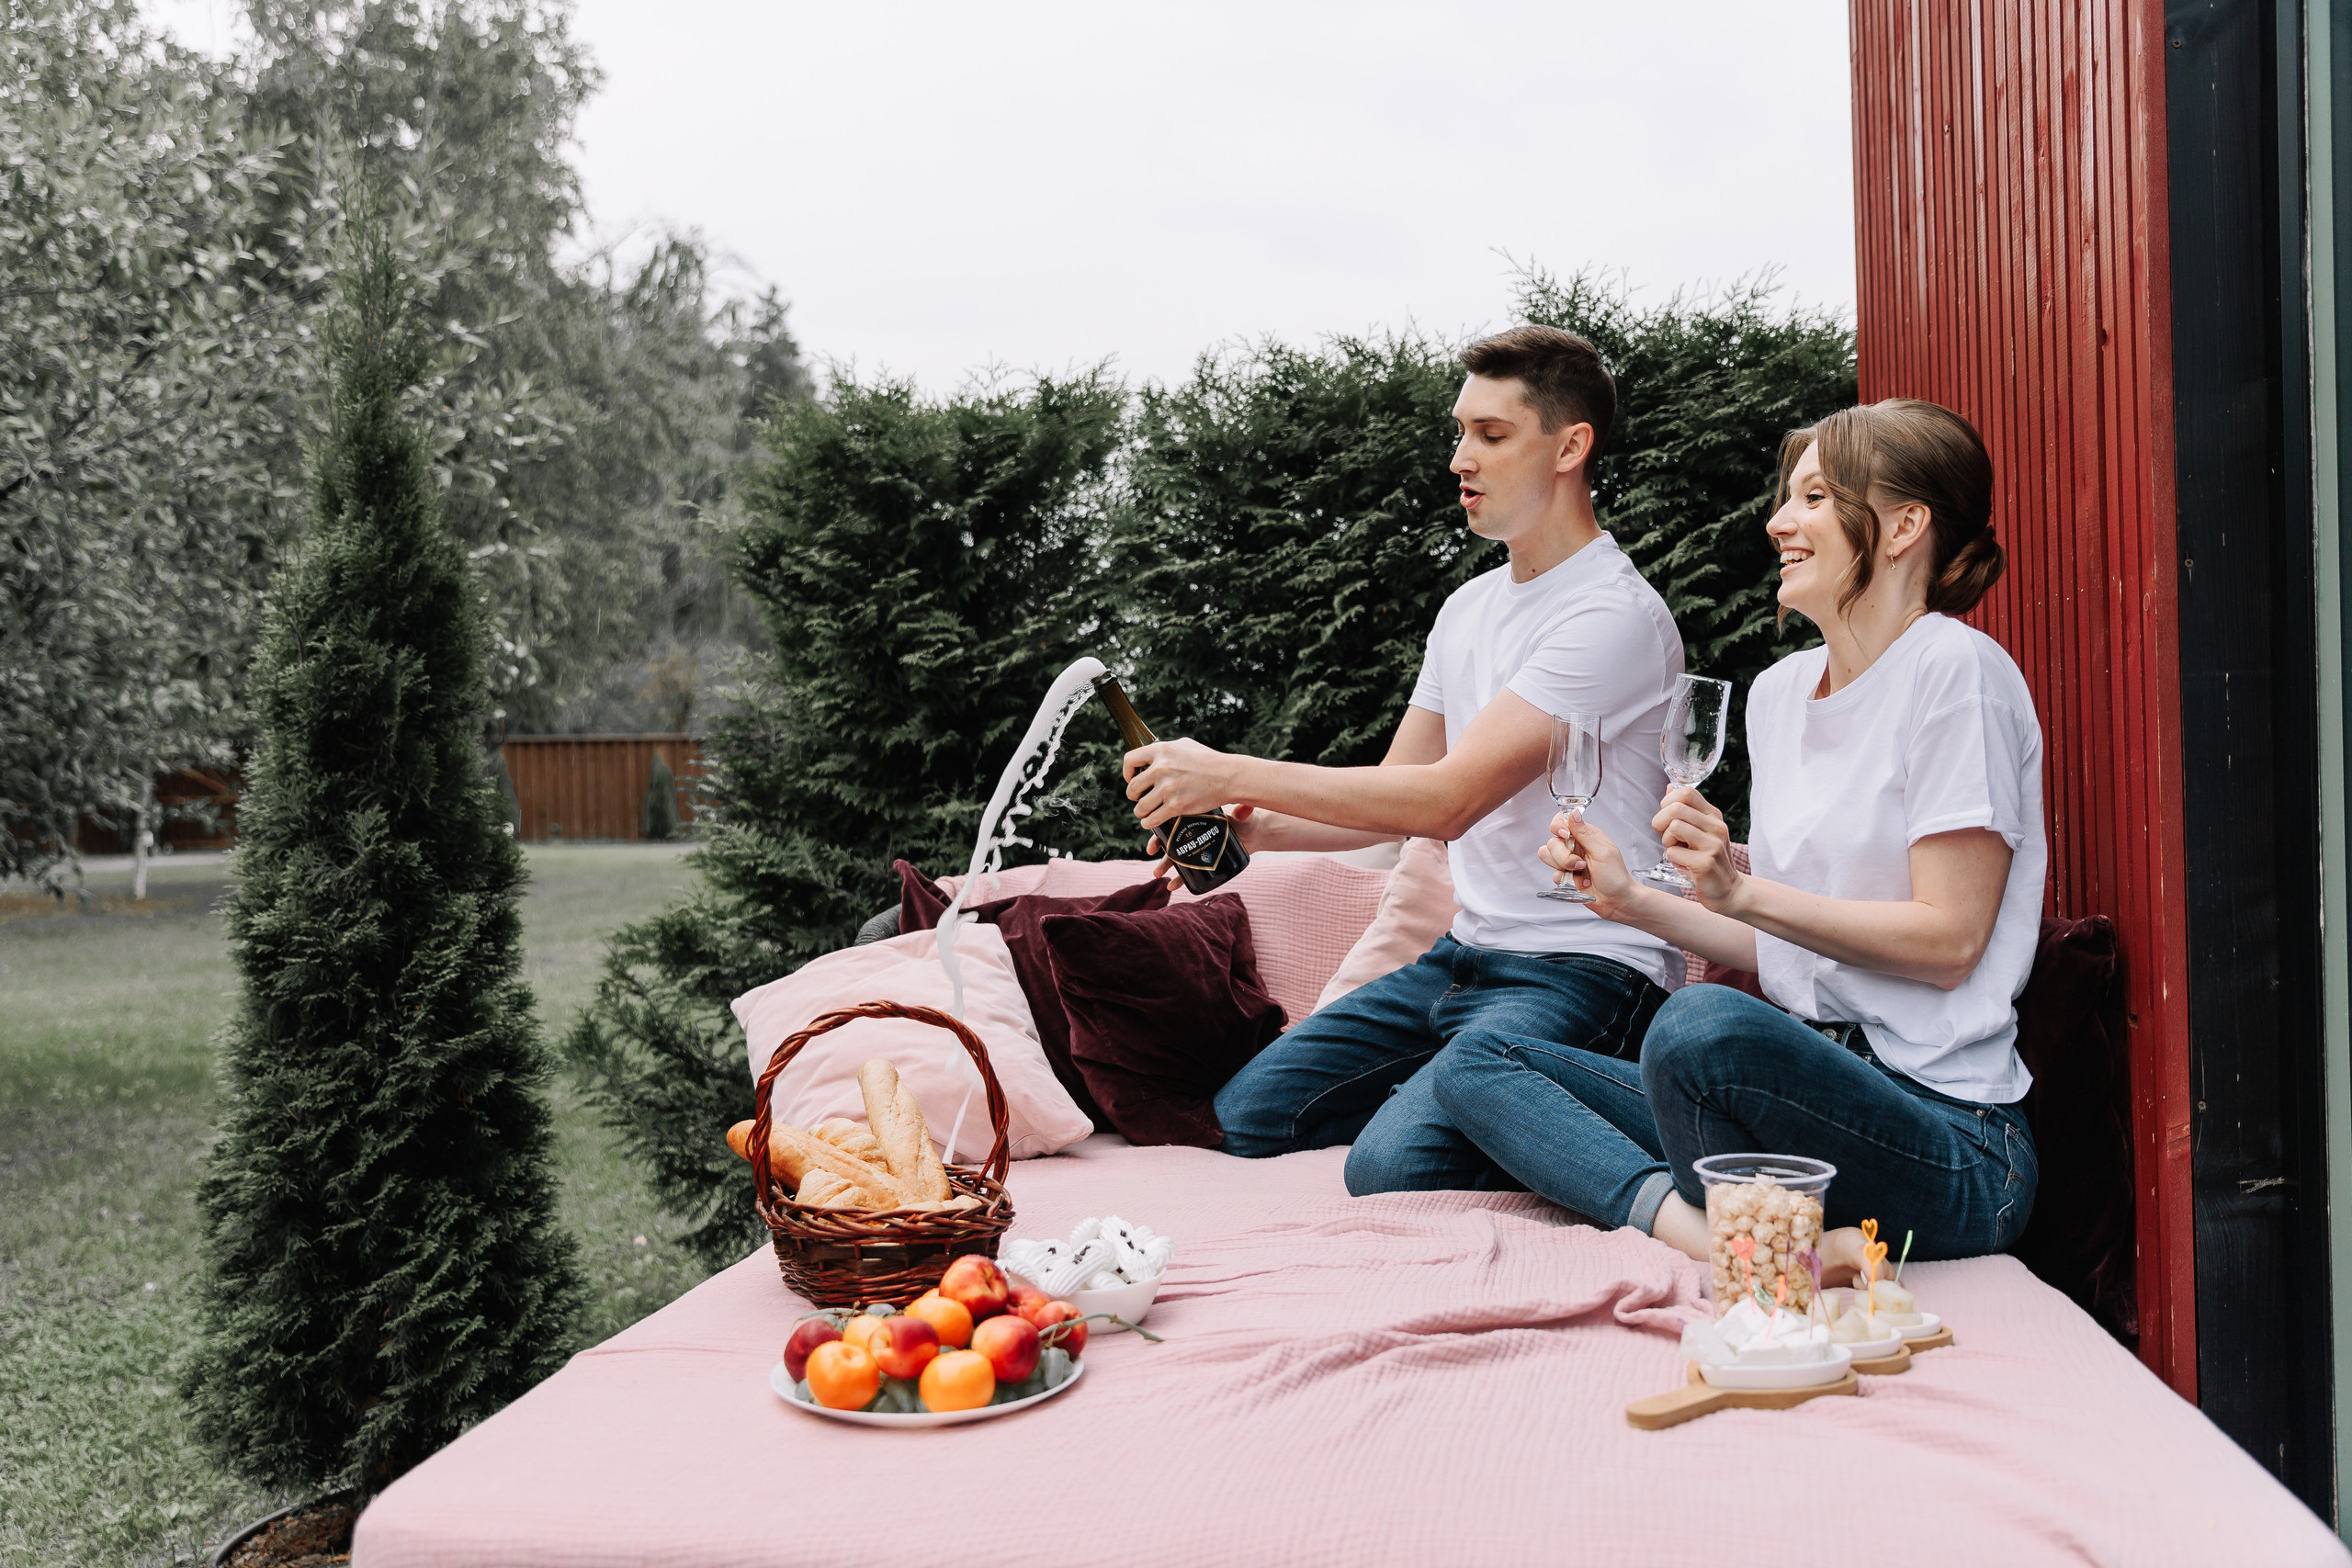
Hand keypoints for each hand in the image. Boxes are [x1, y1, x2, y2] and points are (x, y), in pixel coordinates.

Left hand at [1124, 737, 1239, 828]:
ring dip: (1141, 811)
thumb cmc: (1208, 760)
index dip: (1127, 772)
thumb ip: (1165, 749)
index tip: (1132, 778)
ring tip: (1146, 811)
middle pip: (1132, 788)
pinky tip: (1151, 821)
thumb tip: (1150, 755)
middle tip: (1141, 798)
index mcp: (1161, 750)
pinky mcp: (1176, 806)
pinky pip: (1151, 819)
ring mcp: (1168, 788)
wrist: (1228, 776)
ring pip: (1140, 807)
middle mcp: (1161, 768)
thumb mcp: (1184, 745)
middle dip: (1134, 796)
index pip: (1129, 760)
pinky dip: (1148, 823)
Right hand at [1145, 803, 1263, 888]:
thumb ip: (1244, 812)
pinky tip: (1172, 886)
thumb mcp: (1242, 816)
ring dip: (1164, 866)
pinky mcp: (1203, 861)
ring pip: (1175, 857)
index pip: (1171, 824)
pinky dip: (1180, 879)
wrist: (1254, 833)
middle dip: (1158, 853)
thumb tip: (1246, 809)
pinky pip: (1188, 871)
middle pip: (1169, 842)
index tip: (1153, 845)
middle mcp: (1191, 833)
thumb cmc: (1245, 820)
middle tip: (1155, 863)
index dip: (1159, 834)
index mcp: (1194, 817)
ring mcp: (1196, 848)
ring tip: (1158, 875)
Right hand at [1539, 811, 1641, 920]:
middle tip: (1581, 864)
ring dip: (1564, 867)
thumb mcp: (1602, 851)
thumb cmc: (1616, 876)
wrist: (1617, 901)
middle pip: (1552, 842)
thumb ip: (1584, 833)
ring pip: (1547, 857)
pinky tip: (1581, 883)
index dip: (1558, 827)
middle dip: (1563, 856)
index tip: (1566, 836)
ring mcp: (1568, 862)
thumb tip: (1573, 813)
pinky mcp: (1565, 876)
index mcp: (1585, 835)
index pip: (1561, 821)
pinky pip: (1553, 875)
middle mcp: (1575, 846)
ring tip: (1581, 873)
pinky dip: (1566, 881)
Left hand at [1651, 786, 1741, 908]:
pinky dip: (1672, 859)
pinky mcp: (1705, 863)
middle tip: (1667, 837)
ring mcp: (1713, 845)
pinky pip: (1672, 852)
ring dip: (1667, 841)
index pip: (1686, 792)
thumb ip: (1686, 810)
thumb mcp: (1700, 831)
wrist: (1728, 890)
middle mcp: (1716, 827)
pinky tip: (1684, 865)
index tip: (1667, 819)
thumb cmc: (1706, 859)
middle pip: (1676, 808)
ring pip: (1674, 827)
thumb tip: (1670, 787)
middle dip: (1661, 822)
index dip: (1668, 802)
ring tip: (1677, 851)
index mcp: (1713, 816)